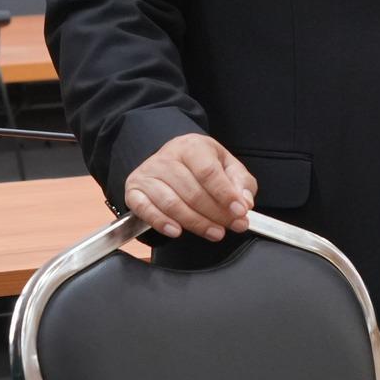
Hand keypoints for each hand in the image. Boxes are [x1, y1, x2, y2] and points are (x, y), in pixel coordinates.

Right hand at [123, 134, 256, 241]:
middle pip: (192, 191)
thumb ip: (241, 183)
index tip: (240, 211)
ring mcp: (148, 174)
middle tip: (233, 226)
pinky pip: (146, 210)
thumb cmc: (201, 165)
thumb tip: (244, 202)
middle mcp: (166, 157)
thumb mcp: (227, 166)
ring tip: (215, 233)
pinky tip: (177, 231)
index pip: (208, 171)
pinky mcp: (134, 190)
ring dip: (196, 223)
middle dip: (216, 214)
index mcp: (191, 146)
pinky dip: (161, 222)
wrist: (170, 161)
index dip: (225, 194)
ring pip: (172, 204)